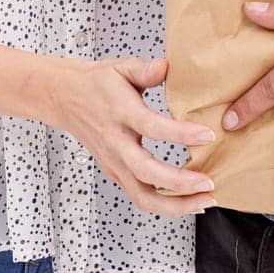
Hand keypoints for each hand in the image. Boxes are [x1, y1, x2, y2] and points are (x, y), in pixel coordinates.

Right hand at [48, 56, 217, 216]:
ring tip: (203, 201)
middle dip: (179, 183)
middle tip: (208, 182)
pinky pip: (140, 196)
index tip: (208, 135)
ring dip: (174, 205)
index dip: (181, 134)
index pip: (152, 127)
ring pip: (142, 196)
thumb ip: (145, 70)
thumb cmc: (97, 83)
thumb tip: (166, 67)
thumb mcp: (121, 67)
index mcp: (121, 112)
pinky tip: (187, 201)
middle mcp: (116, 142)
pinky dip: (164, 205)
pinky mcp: (115, 173)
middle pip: (145, 172)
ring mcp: (114, 162)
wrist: (65, 98)